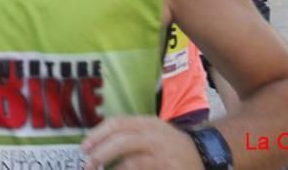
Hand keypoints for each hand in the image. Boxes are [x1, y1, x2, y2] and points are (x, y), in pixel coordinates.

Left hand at [82, 116, 200, 168]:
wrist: (203, 153)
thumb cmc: (170, 143)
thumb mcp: (152, 130)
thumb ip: (129, 133)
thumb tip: (98, 143)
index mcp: (147, 122)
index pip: (117, 123)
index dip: (98, 134)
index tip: (84, 147)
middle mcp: (154, 136)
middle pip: (122, 142)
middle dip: (100, 154)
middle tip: (87, 165)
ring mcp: (162, 155)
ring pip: (131, 162)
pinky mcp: (167, 168)